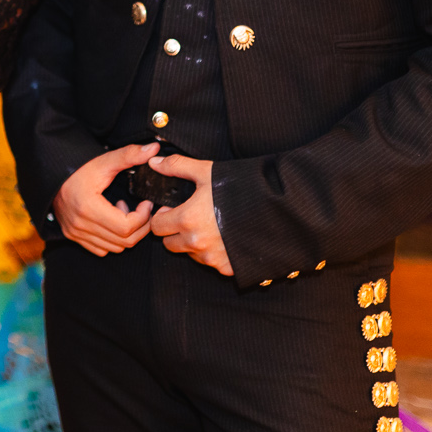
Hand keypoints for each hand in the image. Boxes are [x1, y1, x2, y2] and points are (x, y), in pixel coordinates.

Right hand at [52, 143, 160, 255]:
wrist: (50, 175)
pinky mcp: (73, 236)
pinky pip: (102, 249)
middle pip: (124, 241)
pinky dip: (113, 240)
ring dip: (127, 233)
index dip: (143, 217)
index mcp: (88, 207)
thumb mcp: (104, 160)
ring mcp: (75, 233)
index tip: (146, 203)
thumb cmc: (77, 168)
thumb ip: (129, 155)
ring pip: (115, 248)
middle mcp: (80, 224)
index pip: (126, 226)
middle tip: (142, 210)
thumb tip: (154, 148)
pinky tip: (112, 221)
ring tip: (124, 212)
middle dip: (141, 227)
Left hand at [146, 153, 230, 275]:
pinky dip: (214, 253)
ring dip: (193, 243)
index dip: (162, 216)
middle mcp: (198, 243)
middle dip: (174, 231)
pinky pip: (212, 263)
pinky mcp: (228, 268)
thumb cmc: (241, 187)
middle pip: (170, 244)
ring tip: (210, 225)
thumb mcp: (206, 171)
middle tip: (189, 216)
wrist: (277, 206)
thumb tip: (154, 163)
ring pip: (190, 254)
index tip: (172, 209)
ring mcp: (213, 258)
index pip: (157, 226)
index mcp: (188, 220)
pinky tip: (224, 237)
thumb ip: (176, 166)